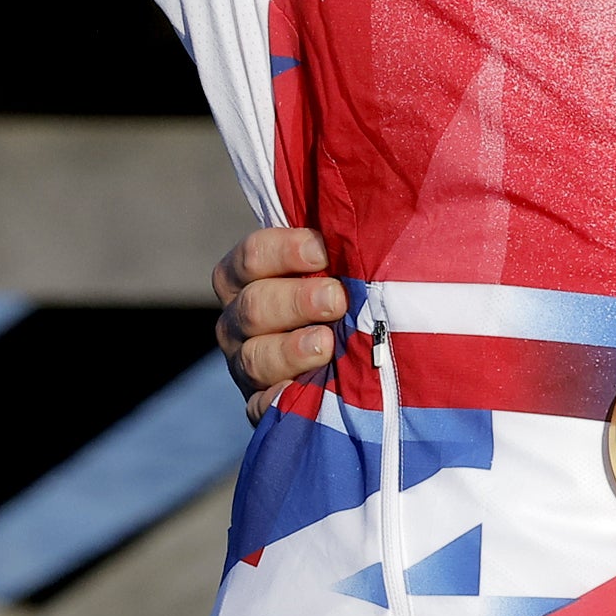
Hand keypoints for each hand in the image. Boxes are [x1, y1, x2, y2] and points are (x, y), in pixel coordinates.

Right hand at [212, 227, 346, 409]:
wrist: (359, 356)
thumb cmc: (353, 292)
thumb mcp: (344, 261)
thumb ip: (345, 241)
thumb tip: (376, 207)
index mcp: (250, 275)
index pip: (252, 256)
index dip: (285, 250)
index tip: (323, 251)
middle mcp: (239, 318)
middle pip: (253, 306)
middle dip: (296, 301)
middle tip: (337, 299)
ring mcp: (245, 364)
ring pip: (254, 357)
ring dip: (290, 350)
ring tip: (327, 345)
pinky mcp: (259, 405)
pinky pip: (259, 408)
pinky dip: (278, 401)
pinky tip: (304, 394)